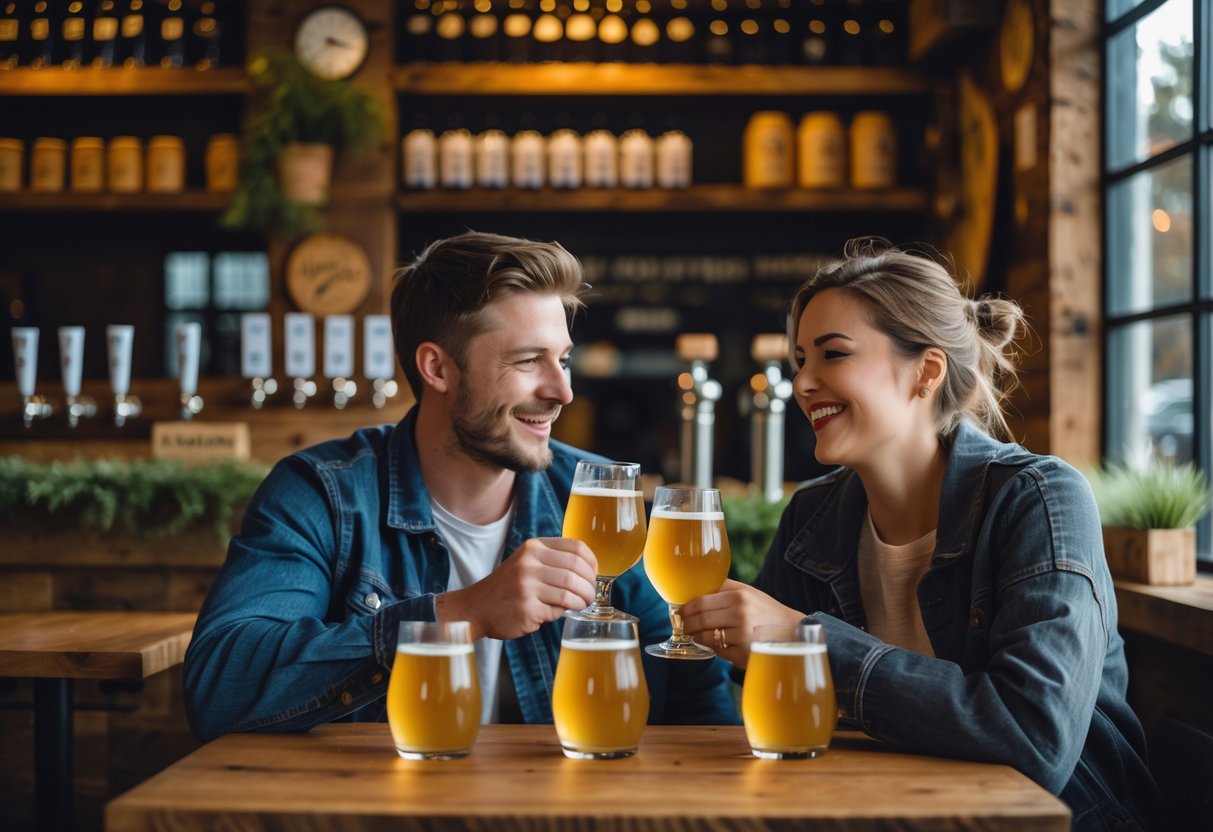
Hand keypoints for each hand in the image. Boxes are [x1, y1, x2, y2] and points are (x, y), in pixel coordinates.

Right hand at [436, 537, 597, 639]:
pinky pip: (558, 610)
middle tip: (591, 595)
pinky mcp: (526, 607)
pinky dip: (562, 613)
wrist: (476, 607)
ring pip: (570, 591)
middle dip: (590, 585)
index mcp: (533, 547)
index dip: (592, 562)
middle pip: (576, 570)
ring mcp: (527, 585)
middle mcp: (529, 562)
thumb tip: (589, 573)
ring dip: (582, 601)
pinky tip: (556, 612)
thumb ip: (553, 561)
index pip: (576, 547)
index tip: (594, 575)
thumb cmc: (508, 587)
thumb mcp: (526, 562)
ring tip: (581, 605)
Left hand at [680, 579, 804, 668]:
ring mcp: (742, 637)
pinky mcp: (743, 655)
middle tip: (682, 625)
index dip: (686, 608)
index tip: (678, 611)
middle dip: (687, 624)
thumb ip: (724, 588)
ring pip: (706, 638)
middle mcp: (740, 616)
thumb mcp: (749, 593)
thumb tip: (695, 589)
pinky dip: (713, 648)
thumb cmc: (766, 611)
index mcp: (740, 597)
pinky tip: (715, 644)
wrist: (793, 633)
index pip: (701, 602)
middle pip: (701, 620)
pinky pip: (718, 652)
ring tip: (695, 635)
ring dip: (697, 637)